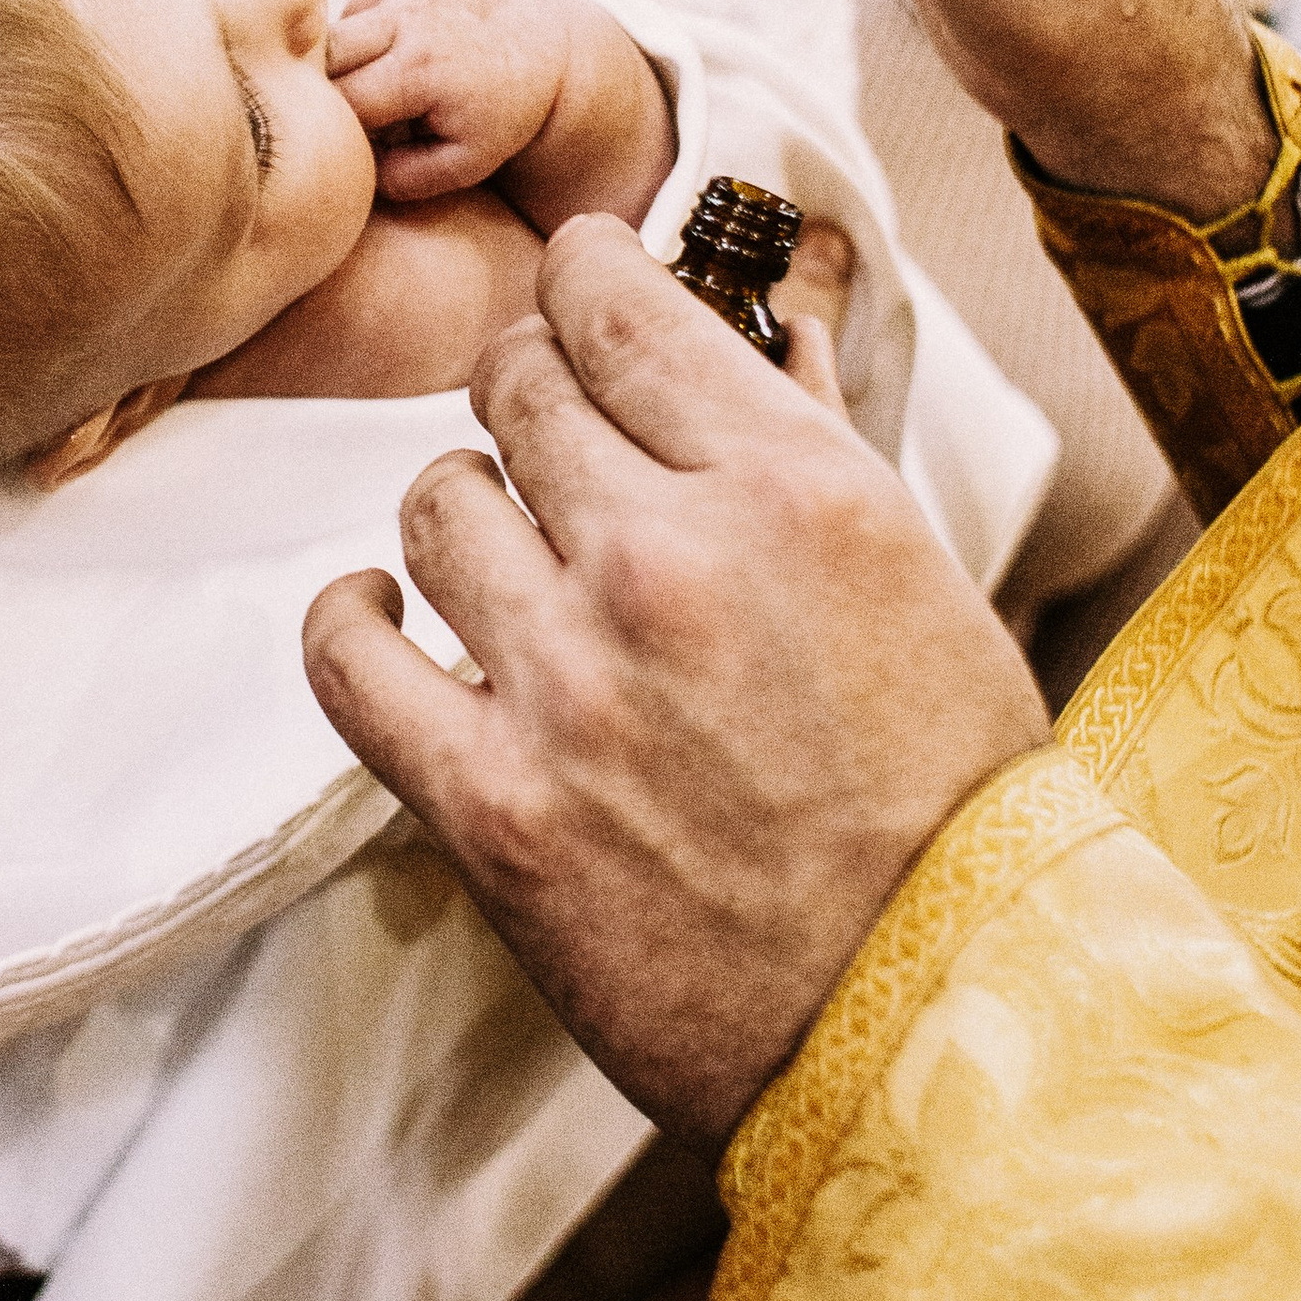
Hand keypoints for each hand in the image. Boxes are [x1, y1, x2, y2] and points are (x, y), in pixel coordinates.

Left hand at [303, 218, 1046, 1150]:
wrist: (945, 1022)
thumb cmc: (951, 802)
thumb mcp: (917, 571)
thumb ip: (806, 434)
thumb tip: (752, 318)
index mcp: (789, 485)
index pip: (610, 296)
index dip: (579, 279)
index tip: (578, 297)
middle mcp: (667, 559)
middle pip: (513, 384)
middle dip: (532, 396)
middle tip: (558, 444)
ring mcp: (570, 685)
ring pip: (432, 500)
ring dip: (469, 516)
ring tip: (513, 566)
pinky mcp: (495, 810)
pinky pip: (349, 655)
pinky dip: (355, 620)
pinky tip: (389, 620)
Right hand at [330, 0, 576, 199]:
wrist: (544, 42)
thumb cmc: (502, 112)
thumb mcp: (468, 162)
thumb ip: (406, 179)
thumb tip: (354, 171)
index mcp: (421, 70)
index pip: (341, 103)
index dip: (338, 128)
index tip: (355, 142)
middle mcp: (409, 17)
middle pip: (324, 58)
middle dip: (325, 90)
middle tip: (348, 114)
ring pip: (333, 29)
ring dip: (341, 61)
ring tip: (380, 83)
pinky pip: (356, 8)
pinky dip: (363, 35)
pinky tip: (394, 49)